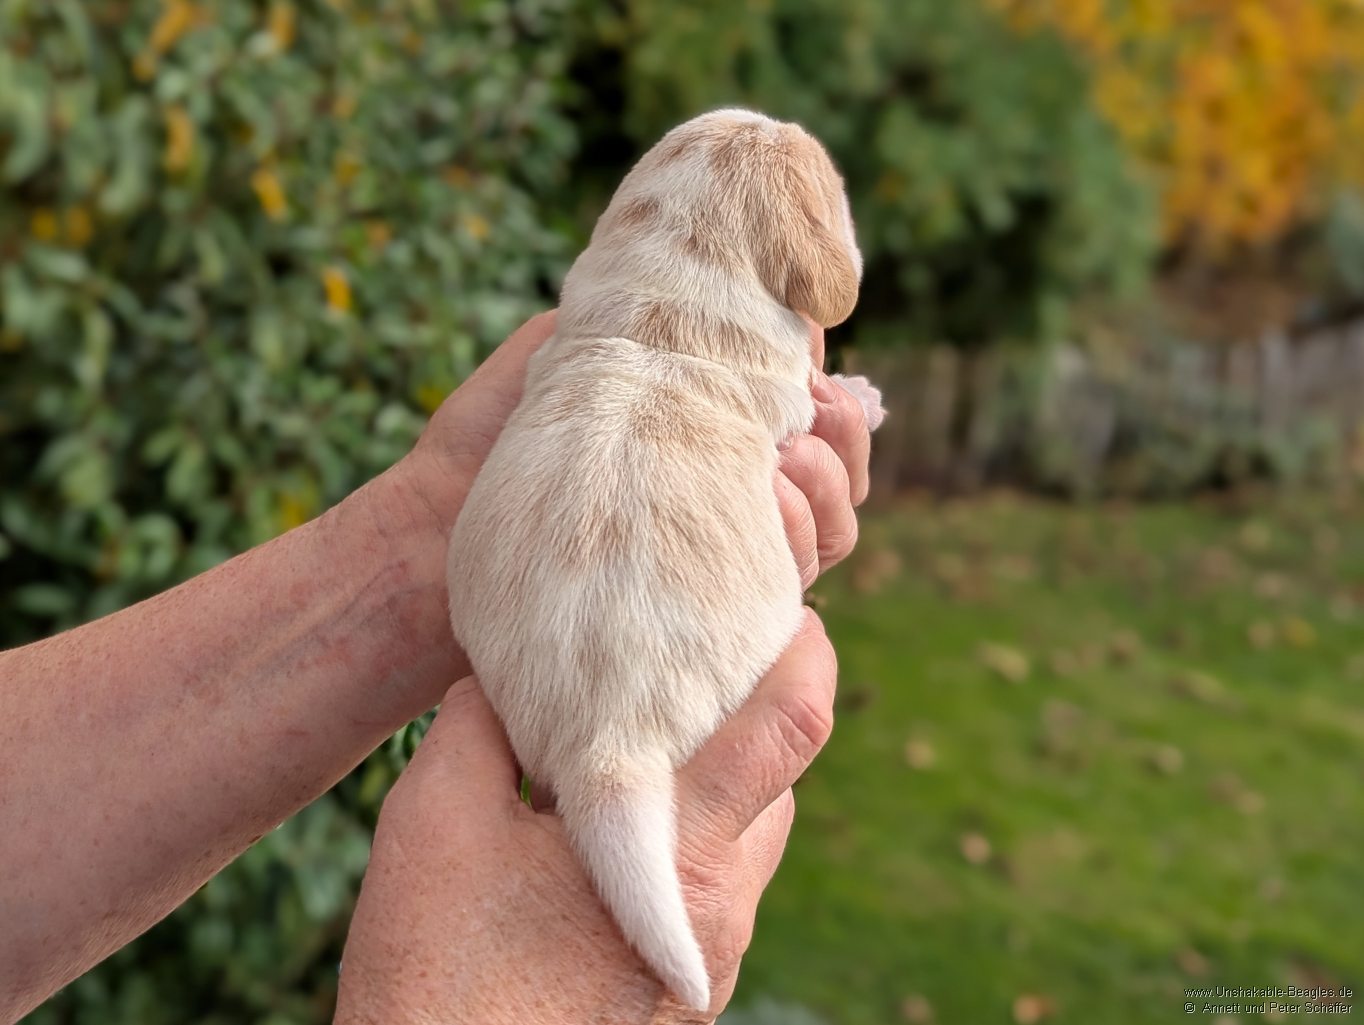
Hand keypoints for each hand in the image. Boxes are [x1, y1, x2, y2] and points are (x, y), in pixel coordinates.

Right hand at [334, 610, 836, 1024]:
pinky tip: (622, 822)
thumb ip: (479, 725)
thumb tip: (498, 676)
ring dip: (721, 775)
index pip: (795, 724)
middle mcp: (723, 901)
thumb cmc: (438, 972)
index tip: (786, 604)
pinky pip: (720, 881)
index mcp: (682, 848)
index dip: (808, 650)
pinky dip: (696, 830)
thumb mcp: (436, 821)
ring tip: (650, 734)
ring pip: (754, 832)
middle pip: (784, 776)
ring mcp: (713, 952)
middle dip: (756, 709)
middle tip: (699, 656)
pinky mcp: (688, 984)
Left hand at [380, 312, 872, 598]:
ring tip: (791, 457)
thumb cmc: (494, 432)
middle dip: (843, 441)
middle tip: (820, 403)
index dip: (831, 397)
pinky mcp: (702, 615)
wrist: (431, 528)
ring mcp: (713, 560)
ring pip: (827, 534)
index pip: (808, 421)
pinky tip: (770, 500)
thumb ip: (656, 314)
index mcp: (703, 437)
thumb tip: (753, 294)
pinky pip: (787, 591)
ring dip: (830, 490)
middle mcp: (720, 501)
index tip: (817, 360)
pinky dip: (800, 544)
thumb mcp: (570, 342)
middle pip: (834, 480)